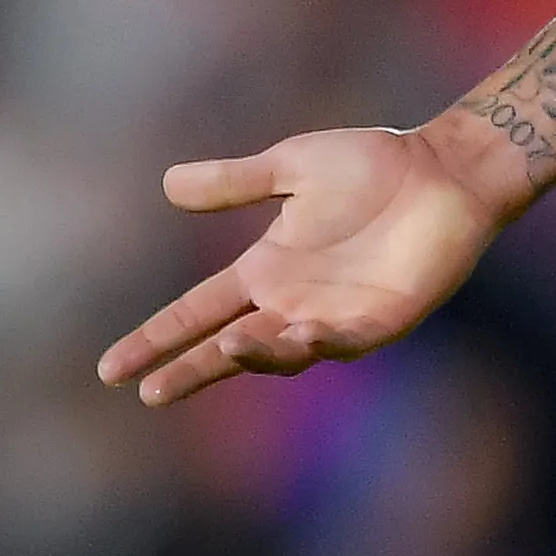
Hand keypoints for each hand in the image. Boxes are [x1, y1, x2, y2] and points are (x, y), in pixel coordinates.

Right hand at [96, 124, 510, 406]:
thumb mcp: (293, 166)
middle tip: (148, 392)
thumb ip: (236, 181)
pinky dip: (318, 342)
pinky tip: (300, 333)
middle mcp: (292, 301)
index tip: (110, 368)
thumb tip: (168, 183)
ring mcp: (335, 316)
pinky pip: (343, 341)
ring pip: (283, 350)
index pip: (197, 311)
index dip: (157, 338)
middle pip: (228, 346)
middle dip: (190, 370)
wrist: (444, 166)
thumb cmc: (374, 163)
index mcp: (266, 269)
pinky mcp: (381, 320)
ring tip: (227, 348)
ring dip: (256, 354)